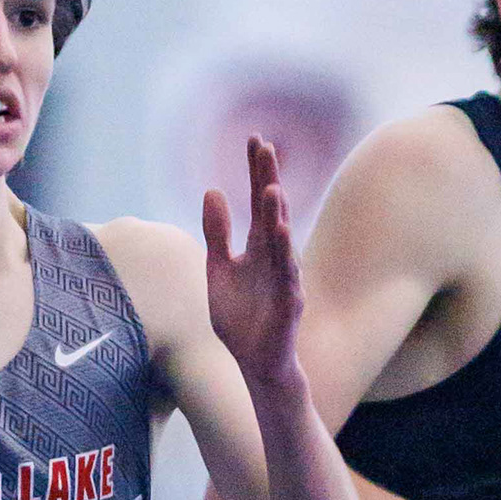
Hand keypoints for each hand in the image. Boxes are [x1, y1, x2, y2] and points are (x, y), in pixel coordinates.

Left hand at [202, 137, 303, 392]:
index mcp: (258, 246)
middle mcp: (275, 255)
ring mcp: (284, 277)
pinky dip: (285, 254)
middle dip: (268, 179)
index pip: (258, 200)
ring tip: (270, 187)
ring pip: (281, 240)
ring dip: (276, 214)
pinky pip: (287, 275)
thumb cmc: (240, 318)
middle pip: (272, 210)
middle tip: (264, 146)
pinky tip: (280, 232)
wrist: (254, 361)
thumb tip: (212, 191)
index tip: (254, 138)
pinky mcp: (288, 302)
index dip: (256, 170)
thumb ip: (216, 234)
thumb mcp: (218, 270)